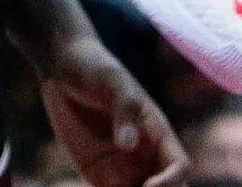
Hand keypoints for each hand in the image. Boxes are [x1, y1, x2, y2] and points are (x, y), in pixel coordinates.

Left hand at [41, 31, 186, 185]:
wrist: (63, 68)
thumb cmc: (94, 66)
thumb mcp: (111, 79)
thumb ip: (125, 107)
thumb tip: (129, 145)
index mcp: (156, 130)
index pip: (178, 166)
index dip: (170, 183)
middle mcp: (144, 153)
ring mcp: (122, 167)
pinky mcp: (98, 175)